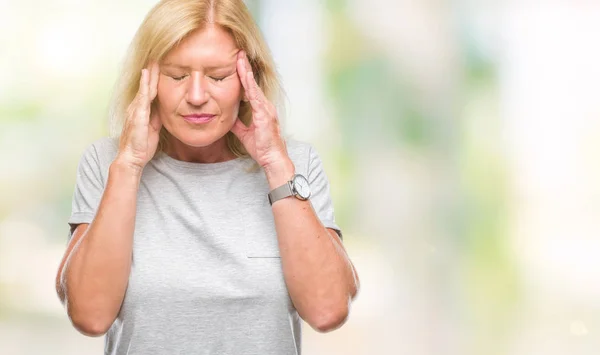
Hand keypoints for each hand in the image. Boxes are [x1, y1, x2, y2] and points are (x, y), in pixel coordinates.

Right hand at [116, 63, 160, 170]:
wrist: (132, 158)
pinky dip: (144, 85)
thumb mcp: (153, 128)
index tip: (159, 65)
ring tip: (153, 60)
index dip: (154, 78)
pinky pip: (142, 97)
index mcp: (141, 110)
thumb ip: (157, 116)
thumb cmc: (141, 145)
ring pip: (144, 88)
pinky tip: (146, 75)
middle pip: (146, 86)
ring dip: (148, 74)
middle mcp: (136, 107)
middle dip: (151, 71)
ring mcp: (136, 110)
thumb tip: (163, 108)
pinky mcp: (138, 115)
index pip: (149, 90)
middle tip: (157, 56)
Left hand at [230, 51, 289, 170]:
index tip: (237, 62)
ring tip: (239, 57)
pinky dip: (249, 85)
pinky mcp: (264, 114)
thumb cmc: (262, 147)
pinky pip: (255, 96)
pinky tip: (243, 75)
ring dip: (246, 71)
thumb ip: (237, 123)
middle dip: (245, 67)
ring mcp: (266, 109)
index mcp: (261, 109)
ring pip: (254, 86)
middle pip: (253, 82)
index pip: (250, 88)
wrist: (272, 159)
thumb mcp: (244, 133)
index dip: (243, 75)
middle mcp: (265, 105)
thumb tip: (227, 118)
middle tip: (238, 52)